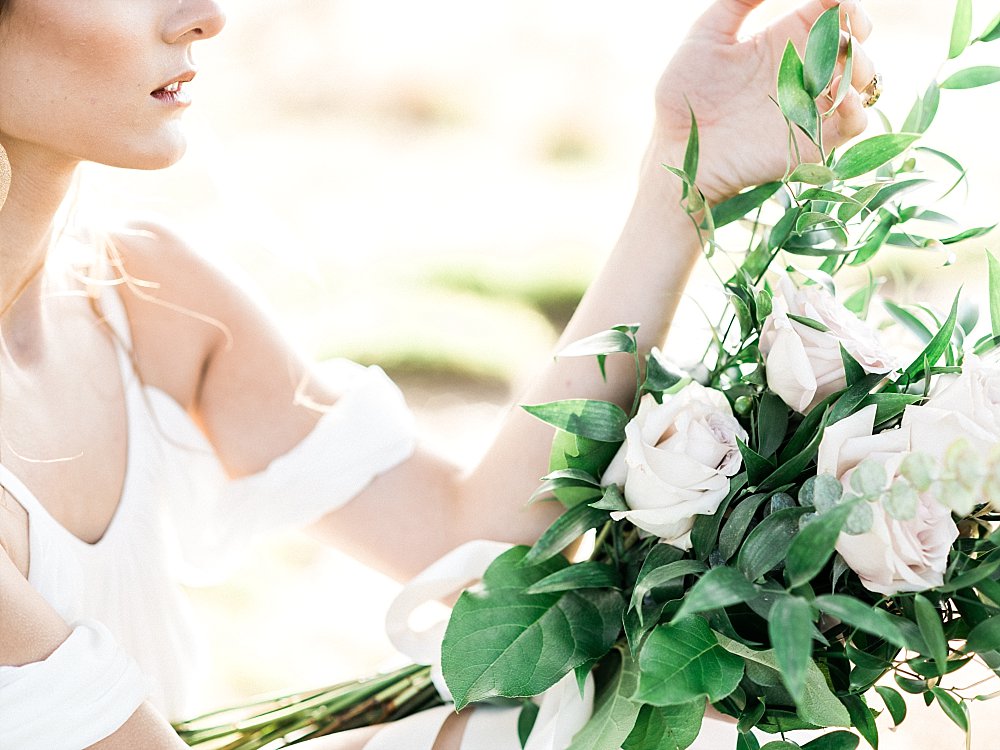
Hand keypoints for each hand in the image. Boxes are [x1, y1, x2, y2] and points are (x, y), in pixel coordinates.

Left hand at [651, 0, 875, 203]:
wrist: (676, 149)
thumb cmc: (685, 94)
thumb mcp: (706, 36)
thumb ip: (738, 0)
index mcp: (783, 41)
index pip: (829, 11)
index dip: (844, 1)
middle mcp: (802, 71)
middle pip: (852, 43)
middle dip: (858, 30)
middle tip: (850, 30)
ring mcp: (809, 106)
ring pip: (862, 80)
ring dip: (863, 66)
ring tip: (843, 67)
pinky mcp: (811, 141)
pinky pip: (854, 124)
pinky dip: (858, 108)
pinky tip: (841, 97)